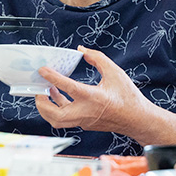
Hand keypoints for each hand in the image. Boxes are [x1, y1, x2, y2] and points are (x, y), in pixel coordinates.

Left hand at [34, 46, 152, 132]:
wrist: (137, 119)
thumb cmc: (128, 97)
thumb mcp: (115, 73)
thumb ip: (98, 59)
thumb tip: (82, 50)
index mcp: (93, 97)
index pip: (68, 87)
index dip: (53, 77)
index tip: (42, 70)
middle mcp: (86, 112)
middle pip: (55, 115)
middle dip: (42, 102)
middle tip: (38, 89)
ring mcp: (84, 121)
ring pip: (57, 121)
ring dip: (47, 108)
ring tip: (46, 92)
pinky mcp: (85, 124)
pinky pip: (66, 119)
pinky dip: (58, 109)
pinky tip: (60, 97)